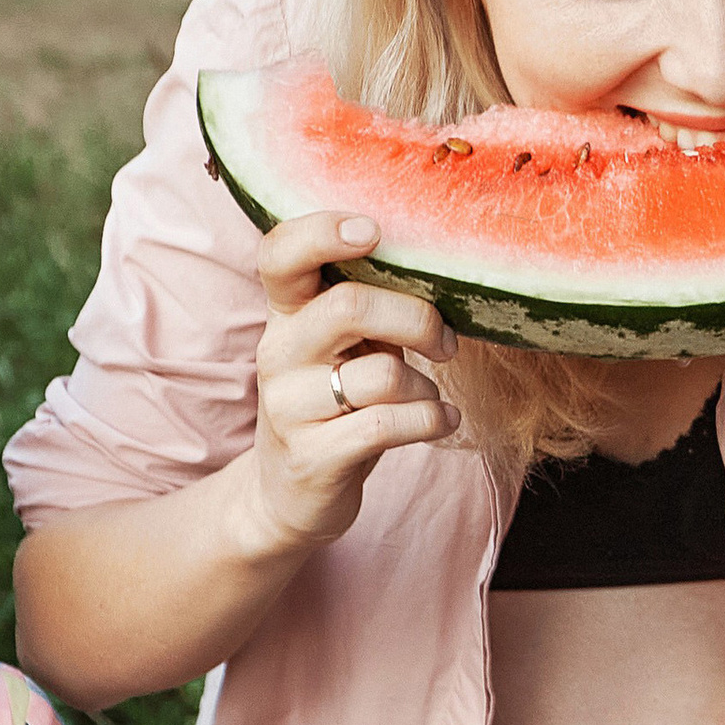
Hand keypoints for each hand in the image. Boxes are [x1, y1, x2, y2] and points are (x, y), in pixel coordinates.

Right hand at [246, 213, 461, 554]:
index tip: (374, 231)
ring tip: (427, 399)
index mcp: (288, 313)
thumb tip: (444, 270)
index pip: (281, 253)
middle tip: (445, 342)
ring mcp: (288, 406)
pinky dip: (431, 420)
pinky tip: (443, 421)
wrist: (290, 494)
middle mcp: (278, 352)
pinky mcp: (312, 456)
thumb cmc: (337, 401)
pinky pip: (388, 424)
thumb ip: (373, 304)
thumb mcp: (346, 345)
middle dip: (417, 319)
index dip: (322, 231)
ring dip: (425, 387)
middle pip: (348, 305)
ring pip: (382, 373)